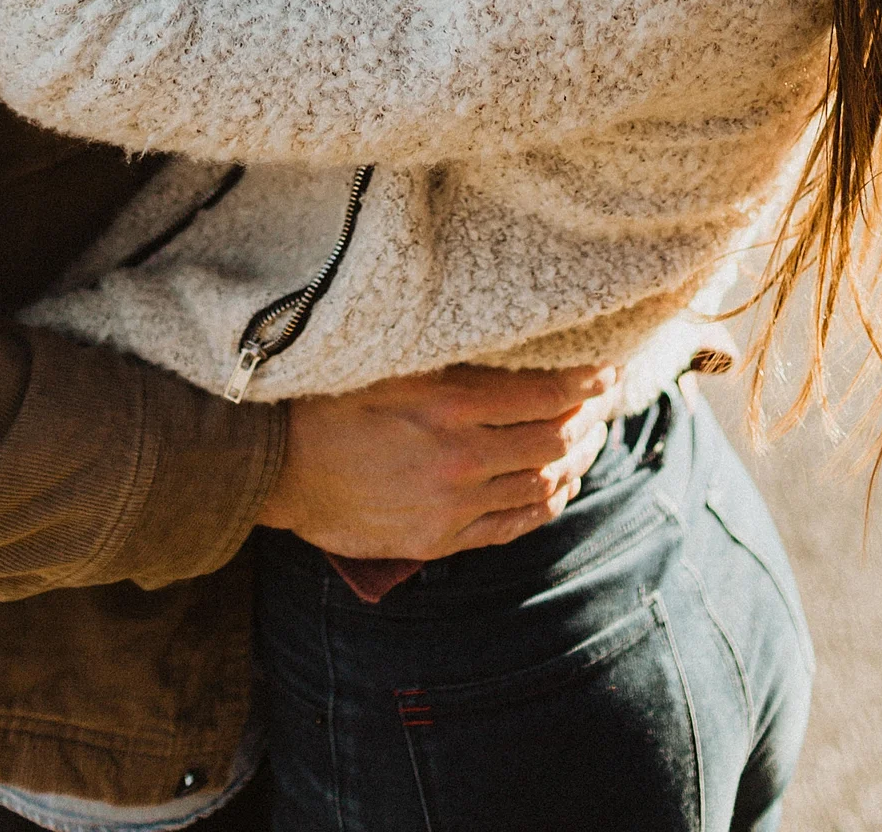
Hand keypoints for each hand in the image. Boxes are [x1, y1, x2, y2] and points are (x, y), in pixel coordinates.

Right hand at [256, 363, 619, 559]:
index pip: (547, 393)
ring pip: (541, 484)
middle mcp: (459, 458)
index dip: (587, 383)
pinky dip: (546, 502)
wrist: (275, 465)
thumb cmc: (328, 397)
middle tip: (603, 401)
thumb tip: (518, 341)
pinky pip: (512, 524)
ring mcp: (451, 505)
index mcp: (450, 403)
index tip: (606, 370)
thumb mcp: (392, 360)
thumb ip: (454, 357)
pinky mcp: (438, 539)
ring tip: (588, 438)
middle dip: (589, 418)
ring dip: (575, 459)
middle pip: (554, 439)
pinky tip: (558, 484)